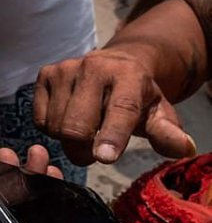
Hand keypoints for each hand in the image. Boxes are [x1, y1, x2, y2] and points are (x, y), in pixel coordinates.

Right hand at [34, 50, 195, 165]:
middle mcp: (94, 66)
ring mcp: (65, 69)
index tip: (105, 157)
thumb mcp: (158, 113)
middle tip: (93, 153)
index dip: (112, 135)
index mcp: (129, 75)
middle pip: (75, 127)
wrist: (114, 64)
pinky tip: (66, 118)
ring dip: (66, 140)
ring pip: (55, 126)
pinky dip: (51, 129)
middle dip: (82, 151)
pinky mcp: (45, 74)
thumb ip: (167, 132)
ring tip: (84, 131)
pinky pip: (39, 119)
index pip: (119, 109)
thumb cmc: (137, 96)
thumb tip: (184, 147)